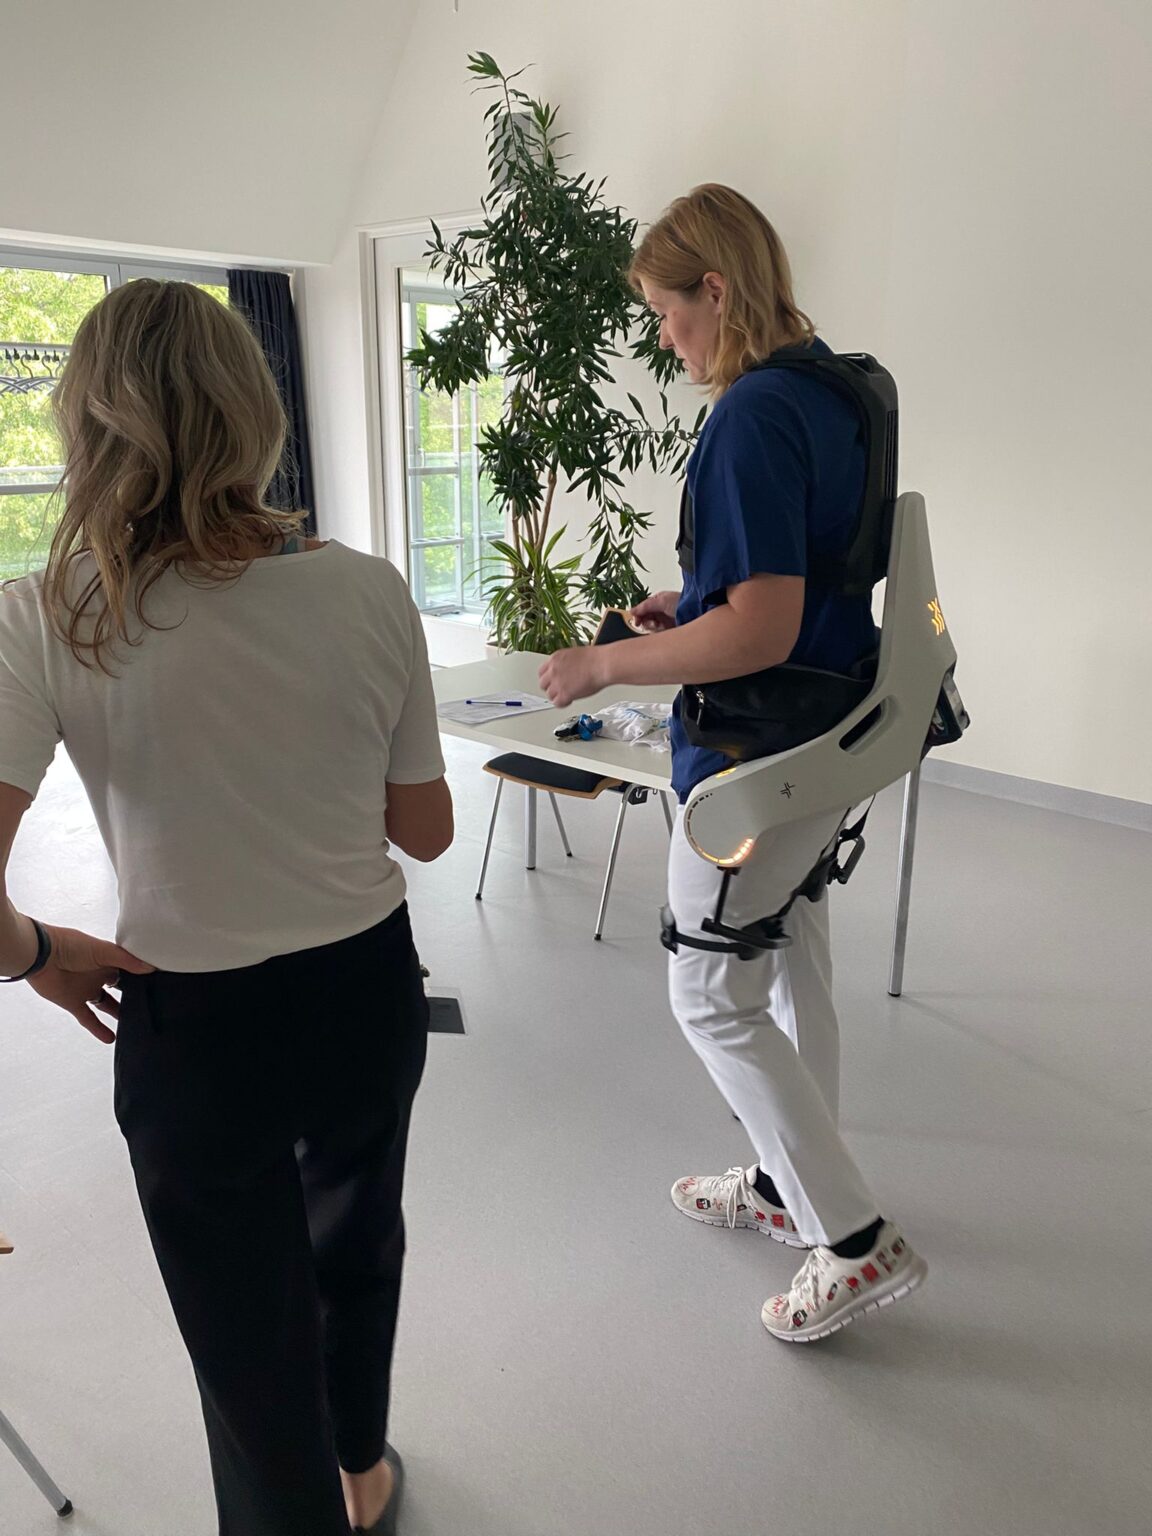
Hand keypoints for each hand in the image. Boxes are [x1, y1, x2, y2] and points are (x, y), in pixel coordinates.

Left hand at [27, 926, 154, 1043]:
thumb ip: (127, 961)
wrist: (40, 956)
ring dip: (118, 1014)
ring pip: (106, 1005)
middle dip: (133, 997)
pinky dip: (98, 1029)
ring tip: (134, 1025)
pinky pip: (88, 1019)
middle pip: (120, 989)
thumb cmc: (70, 945)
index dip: (142, 978)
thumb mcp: (103, 950)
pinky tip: (111, 1038)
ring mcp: (86, 990)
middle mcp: (98, 975)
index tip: (158, 986)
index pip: (129, 971)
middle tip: (150, 1007)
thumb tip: (151, 969)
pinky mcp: (73, 1003)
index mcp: (107, 960)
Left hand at [538, 646, 609, 709]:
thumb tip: (566, 672)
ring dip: (558, 696)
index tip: (553, 681)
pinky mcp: (564, 694)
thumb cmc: (596, 659)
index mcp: (555, 658)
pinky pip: (557, 703)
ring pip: (550, 695)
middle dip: (551, 688)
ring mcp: (557, 683)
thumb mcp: (574, 655)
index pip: (542, 672)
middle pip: (543, 684)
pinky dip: (563, 703)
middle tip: (560, 689)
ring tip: (568, 695)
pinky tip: (570, 700)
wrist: (603, 664)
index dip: (548, 678)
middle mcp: (553, 670)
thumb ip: (565, 664)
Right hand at [629, 590, 679, 632]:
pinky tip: (662, 630)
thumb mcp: (660, 601)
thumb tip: (631, 611)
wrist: (697, 611)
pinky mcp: (670, 631)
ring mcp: (665, 622)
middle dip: (645, 622)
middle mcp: (661, 612)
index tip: (636, 621)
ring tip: (658, 626)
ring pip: (651, 628)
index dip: (638, 615)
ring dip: (652, 628)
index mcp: (658, 602)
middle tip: (648, 624)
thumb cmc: (681, 602)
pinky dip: (658, 633)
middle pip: (646, 619)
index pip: (643, 609)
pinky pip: (659, 635)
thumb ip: (644, 606)